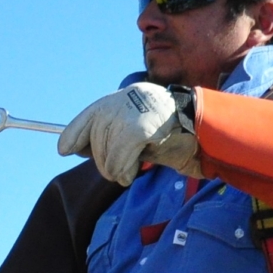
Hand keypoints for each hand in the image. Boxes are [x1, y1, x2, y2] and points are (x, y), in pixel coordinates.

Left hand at [57, 81, 198, 185]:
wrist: (206, 129)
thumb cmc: (174, 135)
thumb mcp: (138, 132)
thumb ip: (111, 135)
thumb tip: (76, 148)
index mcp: (122, 100)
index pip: (87, 118)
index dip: (73, 136)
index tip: (65, 149)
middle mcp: (122, 101)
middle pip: (94, 143)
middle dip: (105, 163)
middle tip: (122, 169)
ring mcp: (129, 113)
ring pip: (104, 156)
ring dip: (116, 170)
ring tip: (133, 166)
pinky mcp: (136, 128)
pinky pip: (117, 162)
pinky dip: (124, 172)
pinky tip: (134, 171)